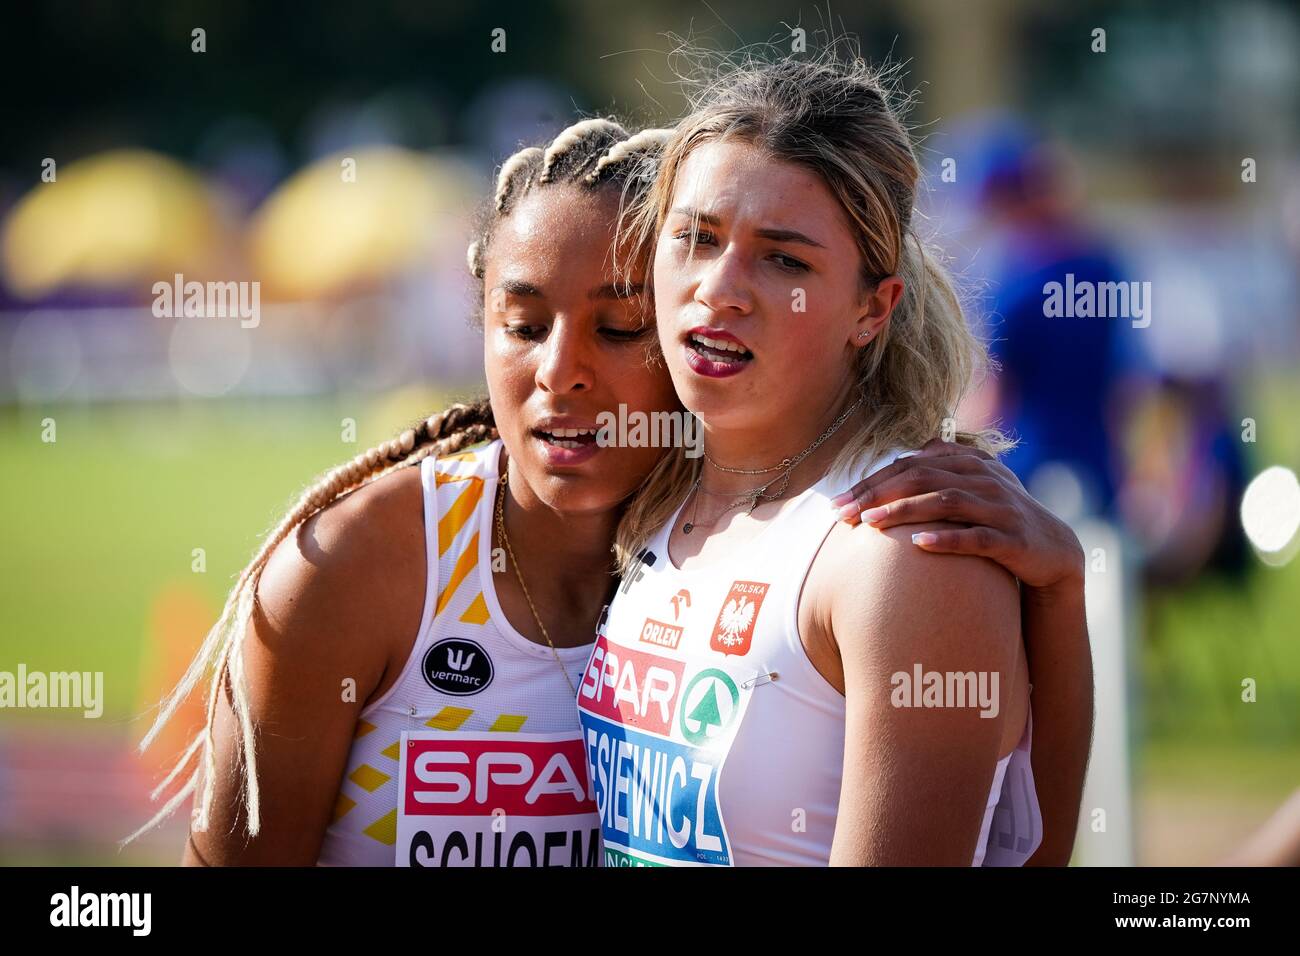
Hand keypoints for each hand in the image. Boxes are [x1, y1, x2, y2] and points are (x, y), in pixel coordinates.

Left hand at [830, 439, 1084, 591]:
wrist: (1053, 549)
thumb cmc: (999, 516)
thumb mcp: (975, 485)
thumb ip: (947, 465)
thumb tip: (916, 447)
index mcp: (969, 463)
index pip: (910, 465)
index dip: (871, 481)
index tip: (837, 502)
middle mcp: (984, 478)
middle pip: (921, 478)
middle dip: (877, 494)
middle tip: (843, 514)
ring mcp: (999, 507)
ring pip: (945, 502)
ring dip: (904, 512)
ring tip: (870, 523)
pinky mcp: (1012, 539)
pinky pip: (977, 538)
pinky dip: (947, 539)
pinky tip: (919, 545)